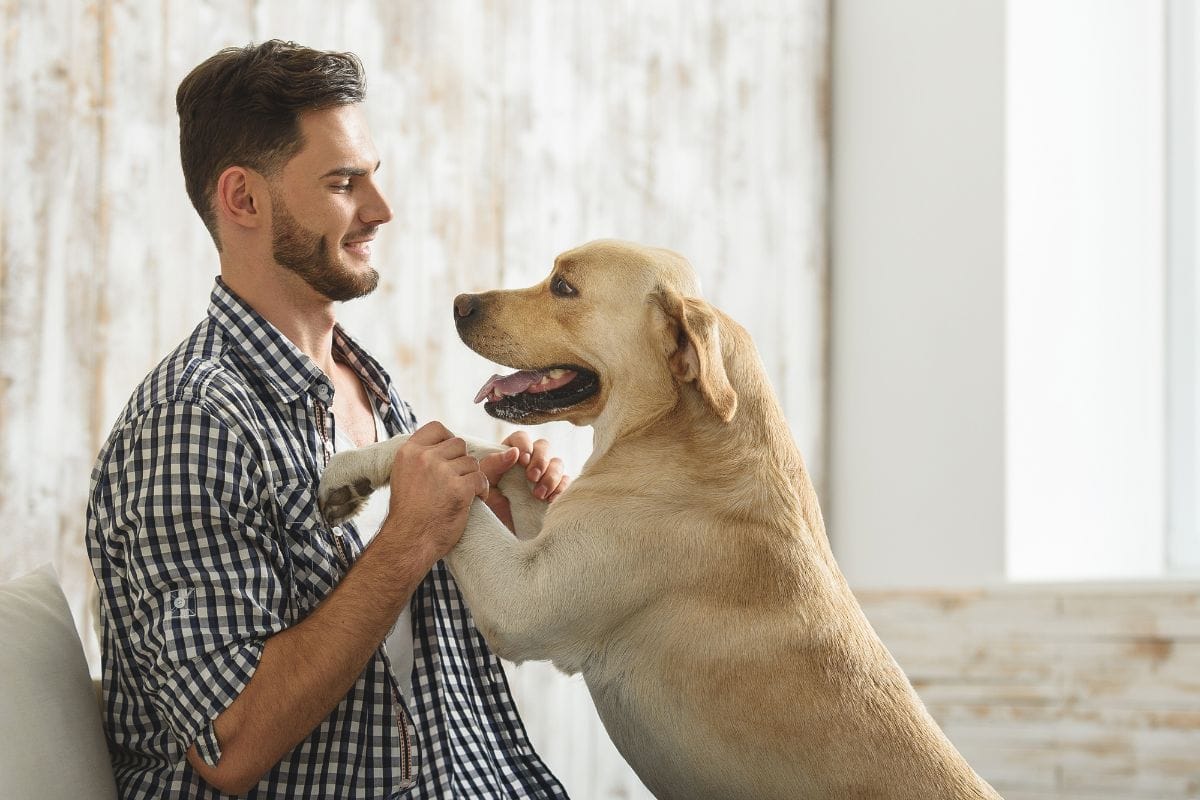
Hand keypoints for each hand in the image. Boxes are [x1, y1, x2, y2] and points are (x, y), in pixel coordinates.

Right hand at [377, 421, 487, 571]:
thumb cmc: (409, 513)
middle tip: (456, 480)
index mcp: (408, 452)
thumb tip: (446, 442)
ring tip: (461, 493)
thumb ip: (421, 458)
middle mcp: (425, 458)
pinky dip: (481, 490)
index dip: (448, 439)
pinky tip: (472, 500)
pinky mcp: (459, 488)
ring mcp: (442, 472)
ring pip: (472, 462)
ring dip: (471, 477)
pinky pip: (481, 479)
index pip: (437, 428)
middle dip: (461, 462)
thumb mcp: (404, 476)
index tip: (449, 456)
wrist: (409, 540)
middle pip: (459, 444)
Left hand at [478, 432, 570, 530]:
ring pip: (557, 462)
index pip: (521, 438)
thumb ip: (492, 464)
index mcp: (509, 456)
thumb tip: (514, 452)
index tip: (522, 460)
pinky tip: (550, 500)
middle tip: (532, 477)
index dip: (524, 444)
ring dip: (551, 476)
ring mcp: (543, 476)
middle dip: (540, 460)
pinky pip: (566, 482)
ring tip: (538, 495)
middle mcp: (528, 463)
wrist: (496, 533)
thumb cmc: (486, 506)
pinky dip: (561, 488)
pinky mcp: (554, 492)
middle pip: (543, 446)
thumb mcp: (484, 484)